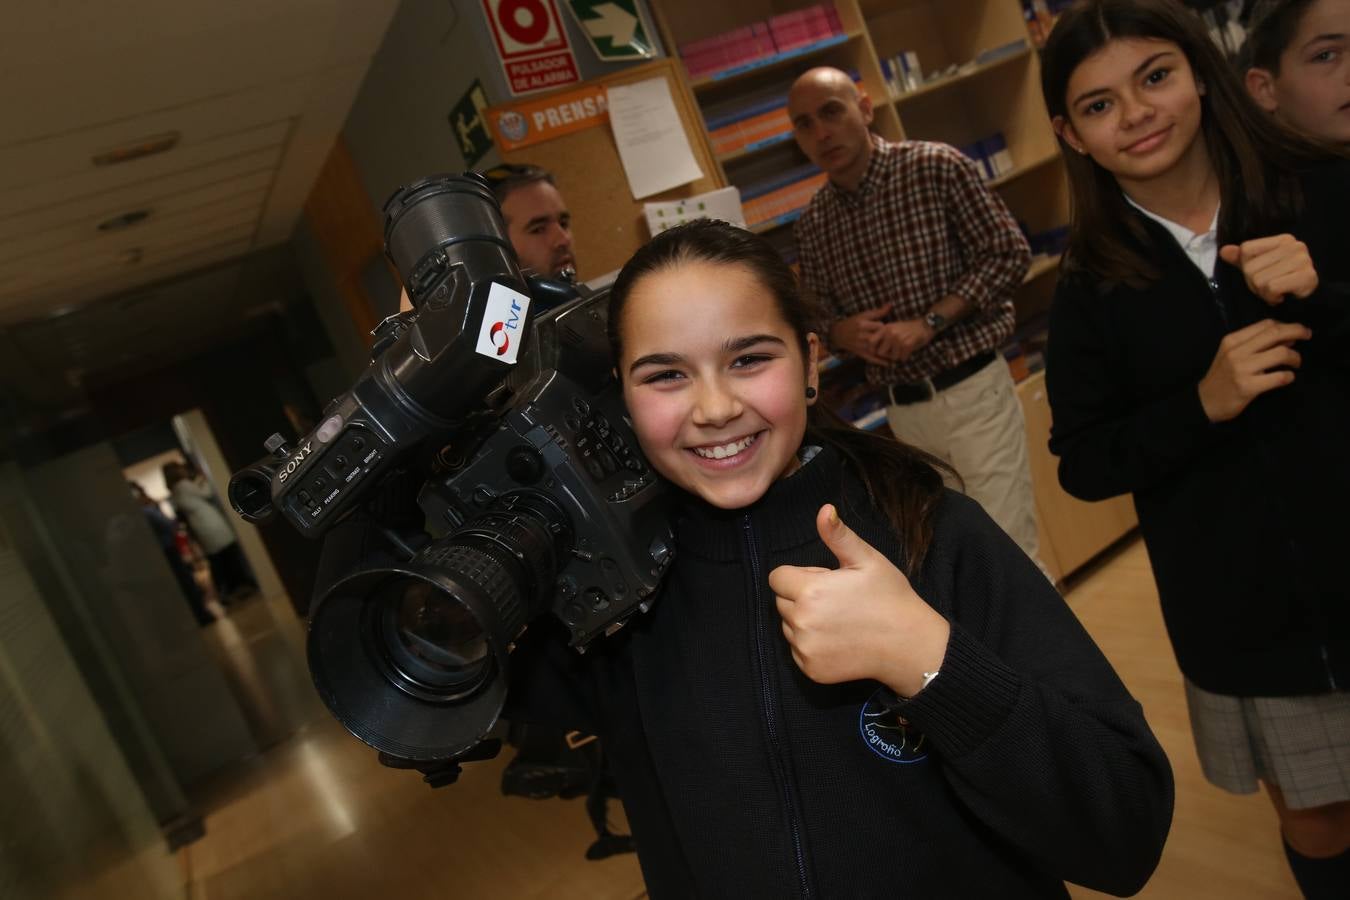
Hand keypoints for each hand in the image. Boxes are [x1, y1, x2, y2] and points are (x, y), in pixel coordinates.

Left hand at [768, 504, 948, 695]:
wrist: (910, 645)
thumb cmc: (890, 597)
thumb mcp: (867, 560)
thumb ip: (838, 535)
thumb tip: (823, 509)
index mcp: (810, 591)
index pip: (777, 577)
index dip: (799, 575)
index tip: (825, 580)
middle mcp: (801, 622)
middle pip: (781, 601)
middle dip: (800, 597)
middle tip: (835, 600)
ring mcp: (805, 649)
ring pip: (788, 626)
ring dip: (803, 621)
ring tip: (838, 620)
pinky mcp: (811, 670)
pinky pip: (797, 650)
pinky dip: (810, 645)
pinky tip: (838, 640)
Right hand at [830, 306, 891, 364]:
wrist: (838, 334)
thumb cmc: (853, 322)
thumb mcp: (864, 315)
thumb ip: (878, 312)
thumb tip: (890, 305)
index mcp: (862, 325)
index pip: (880, 326)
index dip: (886, 327)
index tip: (887, 327)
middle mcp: (861, 336)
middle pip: (880, 338)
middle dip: (888, 339)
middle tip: (895, 340)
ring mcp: (861, 346)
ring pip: (877, 350)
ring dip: (887, 351)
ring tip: (896, 352)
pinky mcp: (860, 353)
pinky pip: (871, 358)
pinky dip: (880, 362)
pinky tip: (888, 363)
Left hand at [872, 318, 934, 361]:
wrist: (925, 325)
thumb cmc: (907, 329)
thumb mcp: (892, 328)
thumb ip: (882, 337)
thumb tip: (873, 352)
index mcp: (885, 328)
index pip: (871, 342)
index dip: (873, 349)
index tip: (878, 353)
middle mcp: (890, 332)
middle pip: (881, 353)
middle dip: (888, 355)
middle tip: (895, 351)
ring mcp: (898, 338)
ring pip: (893, 357)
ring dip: (899, 356)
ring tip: (903, 349)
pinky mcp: (907, 344)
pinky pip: (902, 357)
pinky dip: (906, 357)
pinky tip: (909, 350)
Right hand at [1197, 319, 1309, 422]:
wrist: (1205, 402)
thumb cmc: (1221, 377)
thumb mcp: (1231, 354)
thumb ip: (1255, 343)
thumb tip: (1288, 336)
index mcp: (1232, 340)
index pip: (1265, 324)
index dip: (1286, 325)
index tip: (1295, 331)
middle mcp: (1236, 352)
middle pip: (1275, 334)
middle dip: (1297, 331)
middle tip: (1307, 336)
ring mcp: (1241, 369)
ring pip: (1281, 353)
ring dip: (1295, 357)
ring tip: (1295, 363)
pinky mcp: (1248, 387)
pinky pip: (1279, 377)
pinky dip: (1289, 376)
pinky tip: (1287, 378)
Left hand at [1219, 235, 1317, 305]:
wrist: (1309, 300)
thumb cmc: (1281, 282)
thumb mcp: (1259, 268)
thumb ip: (1241, 259)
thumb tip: (1224, 251)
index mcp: (1282, 240)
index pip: (1246, 249)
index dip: (1246, 267)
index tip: (1262, 274)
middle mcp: (1295, 246)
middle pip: (1250, 267)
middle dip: (1254, 284)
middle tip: (1269, 287)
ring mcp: (1303, 260)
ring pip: (1259, 280)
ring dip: (1263, 292)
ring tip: (1276, 292)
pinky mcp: (1306, 276)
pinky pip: (1272, 288)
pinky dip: (1272, 297)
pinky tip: (1282, 297)